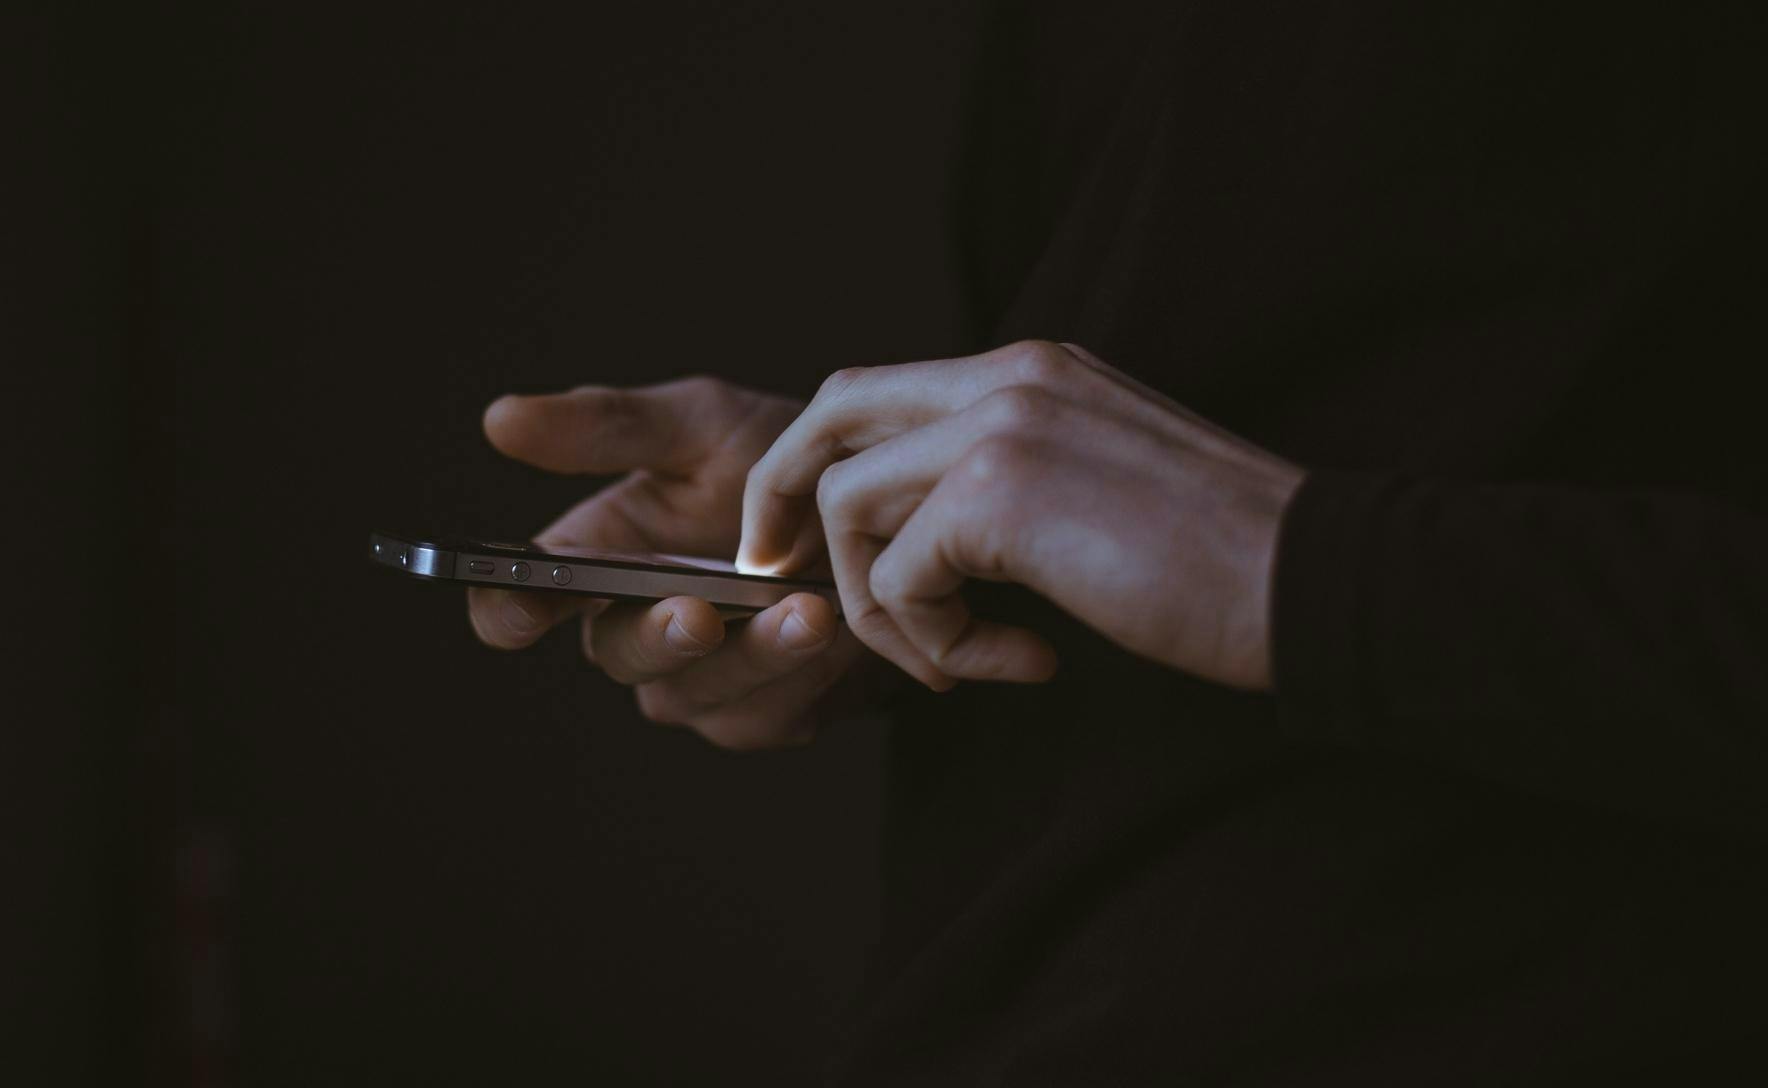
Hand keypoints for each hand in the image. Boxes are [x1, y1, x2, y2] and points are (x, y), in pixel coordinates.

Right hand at [469, 376, 870, 749]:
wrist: (884, 510)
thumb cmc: (779, 461)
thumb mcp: (701, 424)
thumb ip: (609, 427)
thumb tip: (500, 419)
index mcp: (596, 561)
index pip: (520, 603)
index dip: (509, 609)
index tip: (525, 602)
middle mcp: (635, 630)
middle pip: (616, 656)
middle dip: (656, 637)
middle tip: (698, 613)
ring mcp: (698, 682)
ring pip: (695, 693)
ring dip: (752, 656)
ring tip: (806, 610)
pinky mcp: (763, 715)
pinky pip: (766, 714)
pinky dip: (802, 674)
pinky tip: (838, 630)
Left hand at [738, 341, 1306, 691]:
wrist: (1313, 579)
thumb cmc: (1221, 558)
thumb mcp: (1099, 484)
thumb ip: (1010, 481)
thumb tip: (923, 538)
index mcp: (1033, 370)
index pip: (876, 390)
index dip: (819, 462)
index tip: (802, 538)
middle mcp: (1007, 376)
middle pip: (831, 414)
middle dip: (783, 499)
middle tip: (778, 574)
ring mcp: (1002, 424)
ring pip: (849, 504)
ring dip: (882, 605)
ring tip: (958, 660)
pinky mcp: (1001, 493)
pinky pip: (901, 577)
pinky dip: (934, 643)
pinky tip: (1017, 663)